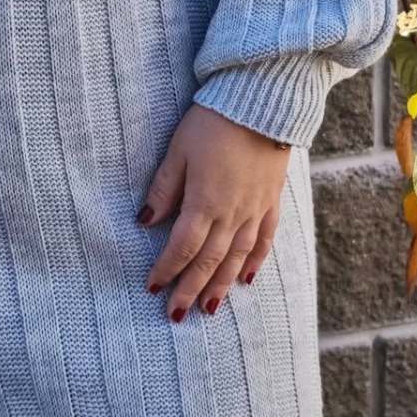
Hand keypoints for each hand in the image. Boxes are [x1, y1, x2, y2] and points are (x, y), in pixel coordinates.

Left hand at [137, 103, 290, 319]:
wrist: (263, 102)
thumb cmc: (214, 122)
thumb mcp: (179, 151)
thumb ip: (164, 189)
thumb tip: (145, 222)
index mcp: (205, 203)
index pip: (181, 247)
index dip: (166, 269)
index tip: (152, 287)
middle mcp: (232, 214)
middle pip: (208, 261)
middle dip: (190, 290)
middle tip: (176, 315)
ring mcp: (255, 210)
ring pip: (237, 258)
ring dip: (221, 285)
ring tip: (209, 308)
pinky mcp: (271, 201)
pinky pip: (265, 240)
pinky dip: (255, 262)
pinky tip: (246, 278)